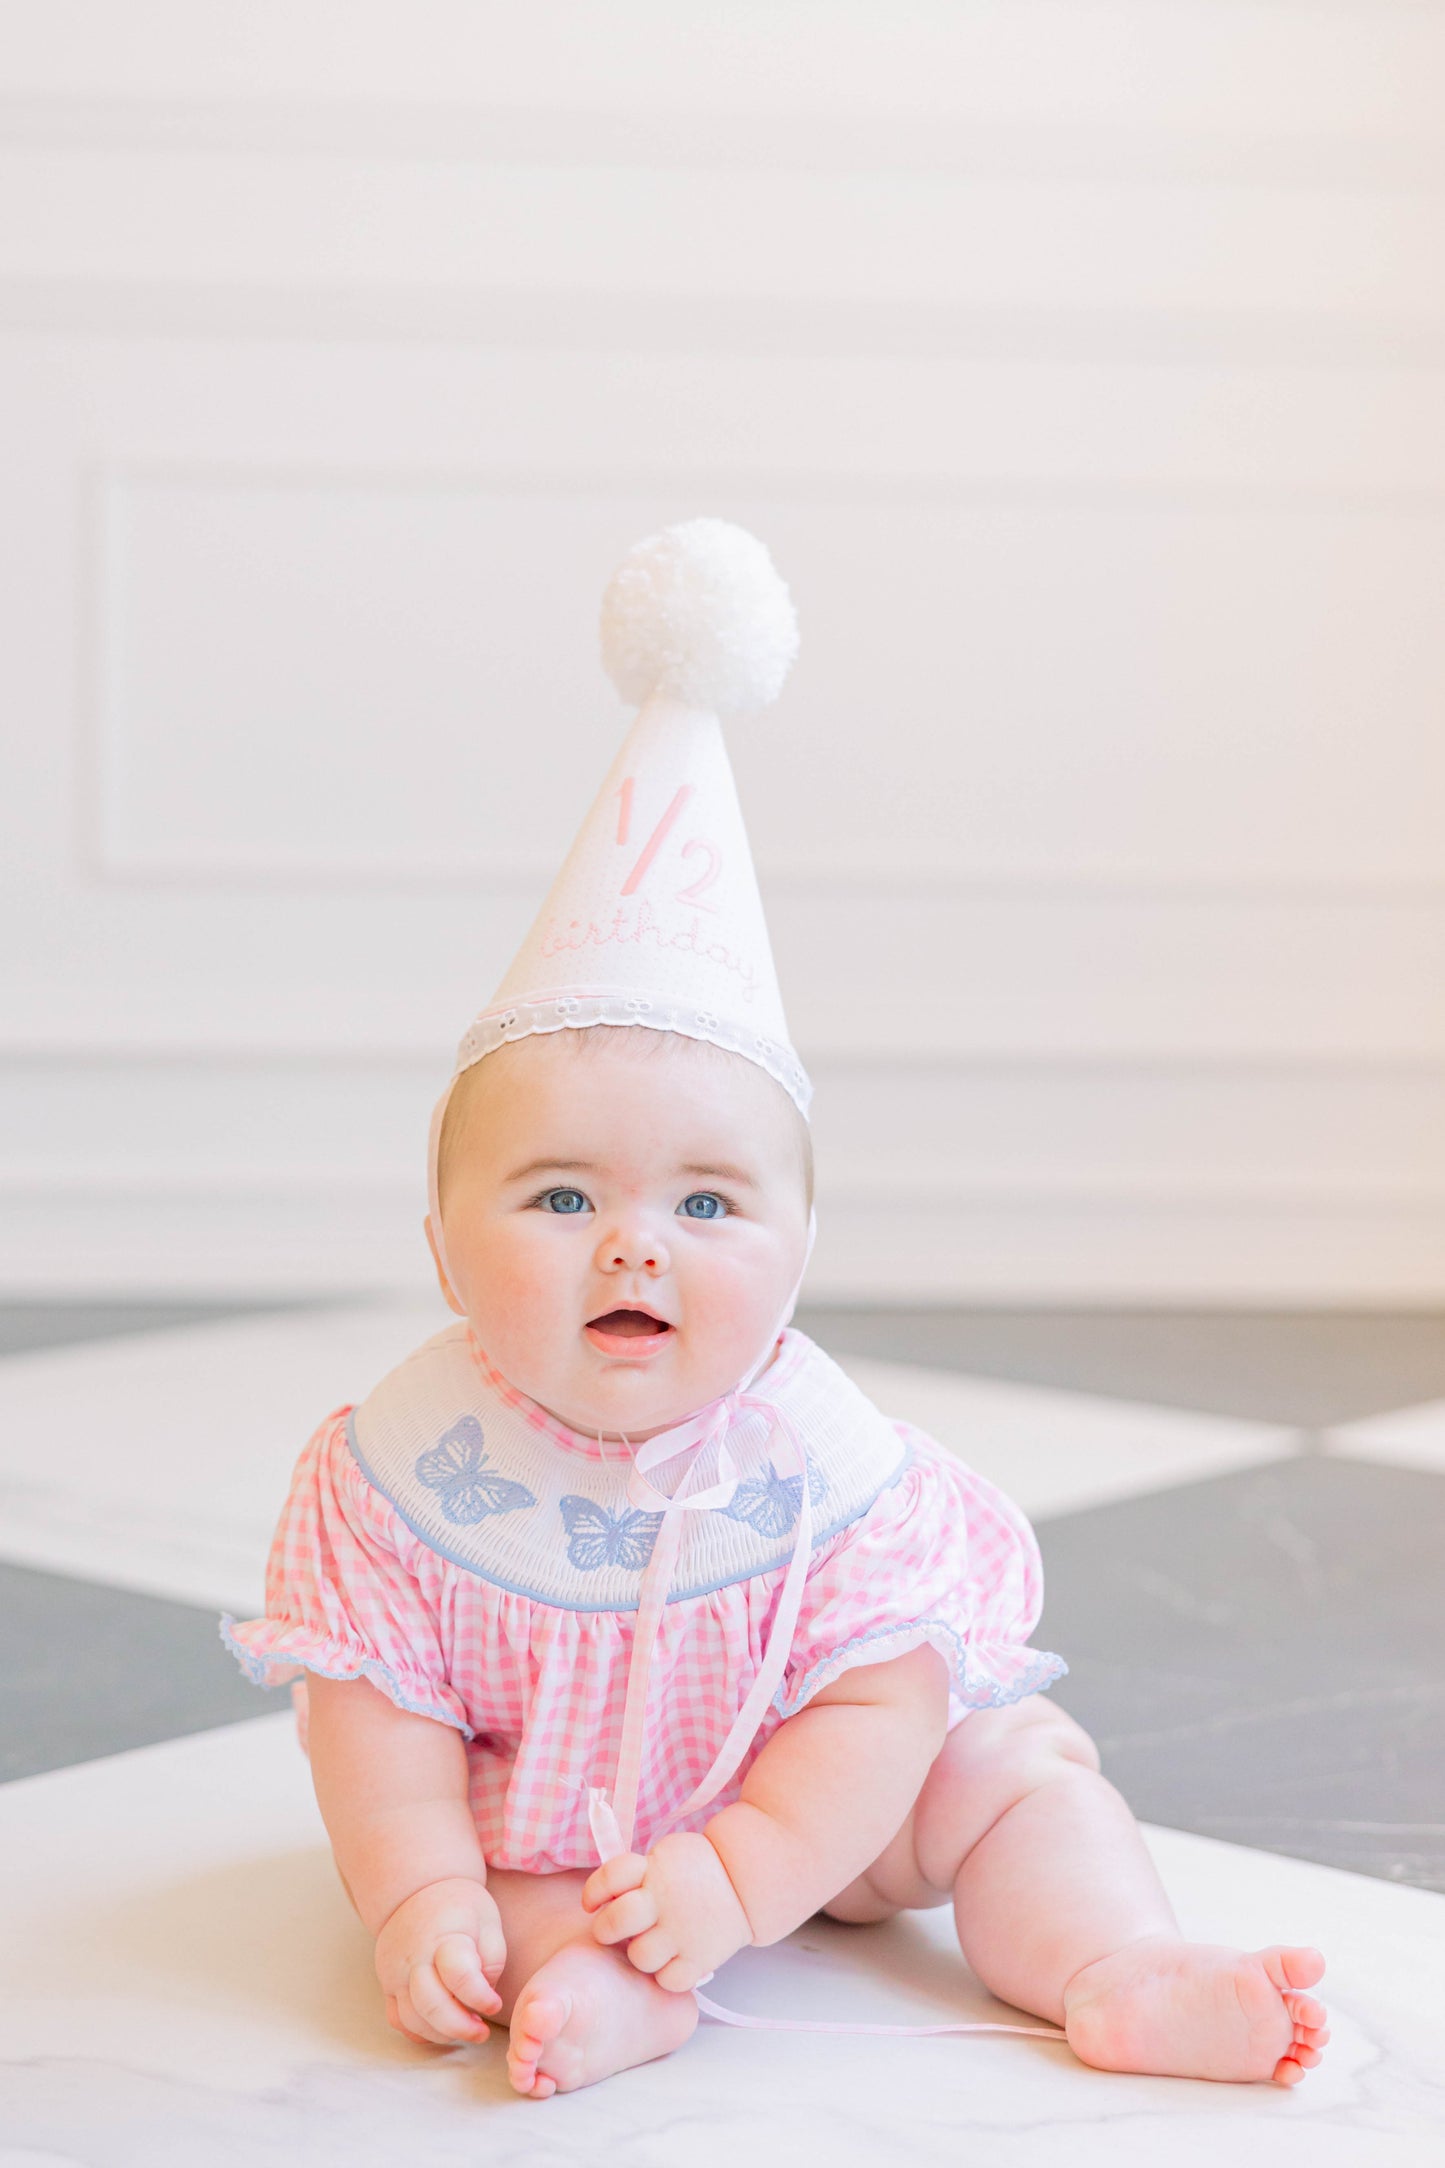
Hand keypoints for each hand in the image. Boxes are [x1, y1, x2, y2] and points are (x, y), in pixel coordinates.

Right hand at [373, 1876, 505, 2045]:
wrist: (418, 1889)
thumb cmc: (462, 1908)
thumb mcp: (488, 1922)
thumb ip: (492, 1961)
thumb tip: (484, 2000)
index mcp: (444, 1937)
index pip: (459, 1977)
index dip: (481, 1998)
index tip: (496, 2003)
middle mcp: (414, 1957)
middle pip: (431, 2005)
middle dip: (461, 2027)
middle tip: (481, 2031)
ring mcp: (395, 1972)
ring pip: (412, 2019)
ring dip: (441, 2034)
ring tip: (464, 2029)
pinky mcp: (386, 1984)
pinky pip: (397, 2020)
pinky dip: (419, 2032)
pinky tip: (440, 2028)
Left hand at [582, 1832, 752, 1992]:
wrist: (745, 1881)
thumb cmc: (696, 1869)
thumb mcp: (665, 1855)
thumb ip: (636, 1874)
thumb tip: (604, 1899)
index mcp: (654, 1870)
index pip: (610, 1877)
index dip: (594, 1892)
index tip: (593, 1903)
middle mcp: (665, 1901)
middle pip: (615, 1922)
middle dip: (607, 1928)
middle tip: (617, 1929)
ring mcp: (683, 1932)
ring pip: (640, 1957)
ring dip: (641, 1952)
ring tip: (653, 1943)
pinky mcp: (700, 1959)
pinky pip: (669, 1981)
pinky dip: (667, 1975)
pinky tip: (672, 1961)